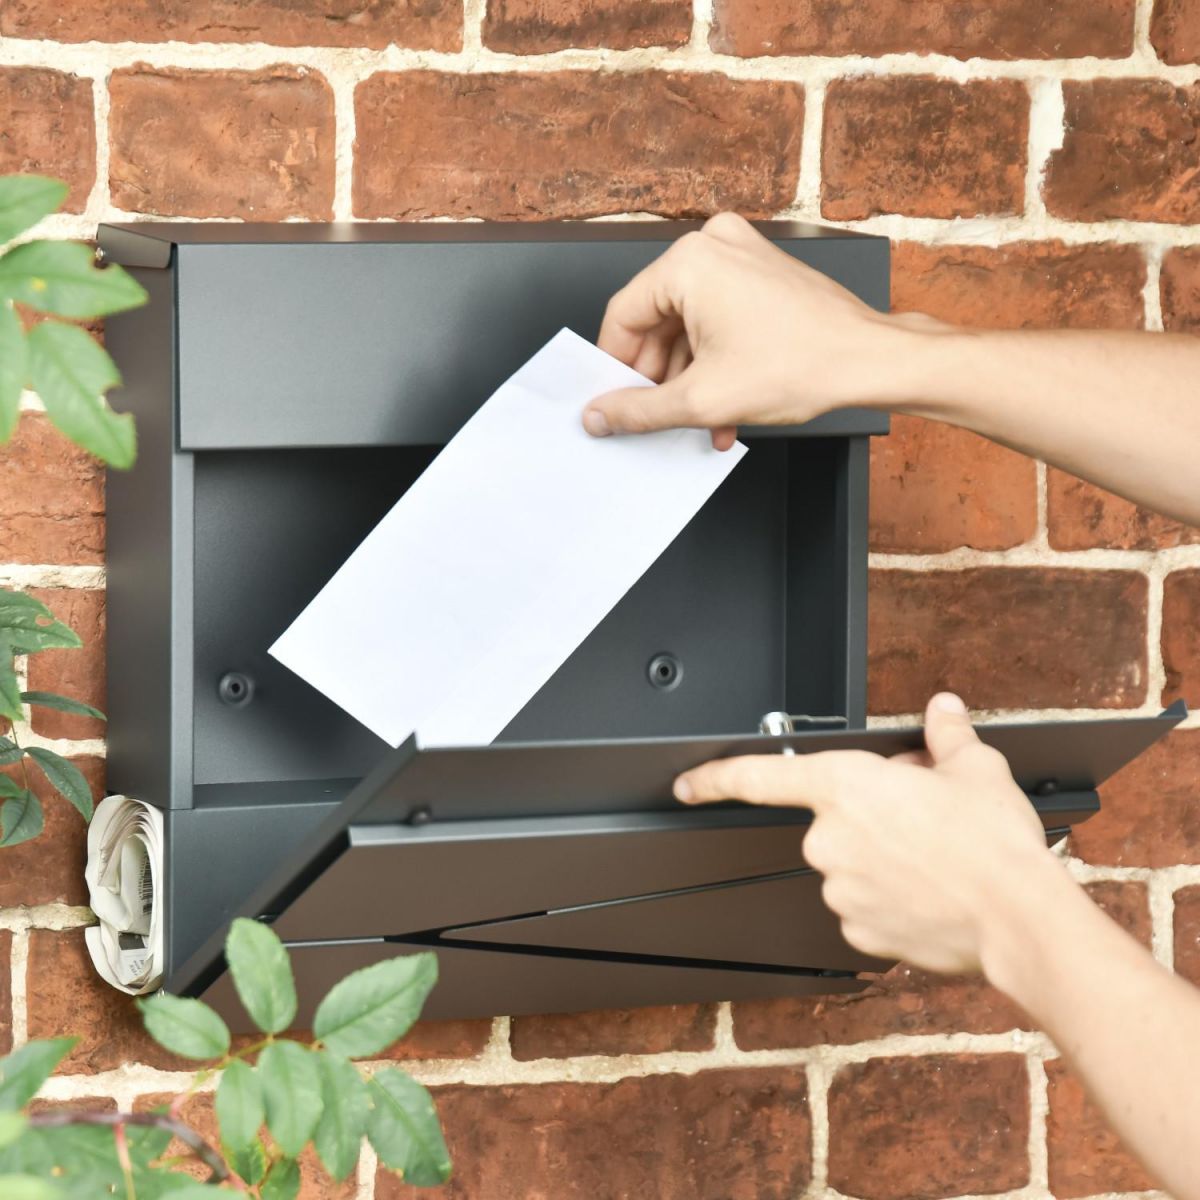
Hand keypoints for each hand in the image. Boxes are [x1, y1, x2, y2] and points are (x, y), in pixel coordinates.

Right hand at [585, 212, 935, 449]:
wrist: (870, 361)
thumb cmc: (806, 362)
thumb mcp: (702, 399)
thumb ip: (638, 409)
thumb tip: (601, 414)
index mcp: (690, 262)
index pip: (623, 316)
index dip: (614, 367)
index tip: (611, 398)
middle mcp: (714, 245)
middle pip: (656, 321)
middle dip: (657, 377)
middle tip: (651, 415)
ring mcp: (741, 255)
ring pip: (688, 324)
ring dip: (688, 377)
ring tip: (696, 421)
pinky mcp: (760, 272)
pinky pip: (716, 317)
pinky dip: (713, 359)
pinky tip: (719, 403)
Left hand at [673, 693, 1061, 975]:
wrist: (1020, 921)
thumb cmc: (993, 846)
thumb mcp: (975, 769)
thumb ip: (946, 734)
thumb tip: (943, 711)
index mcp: (846, 788)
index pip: (758, 777)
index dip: (713, 777)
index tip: (686, 783)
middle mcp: (830, 840)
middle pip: (832, 819)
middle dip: (868, 814)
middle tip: (922, 815)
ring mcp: (840, 890)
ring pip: (849, 864)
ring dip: (879, 857)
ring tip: (935, 857)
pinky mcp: (858, 931)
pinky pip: (864, 904)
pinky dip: (889, 897)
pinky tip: (928, 891)